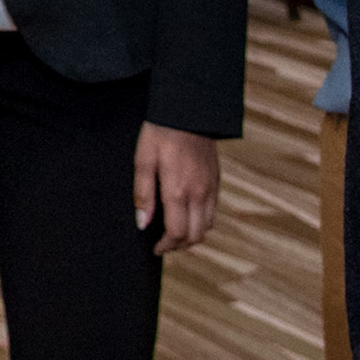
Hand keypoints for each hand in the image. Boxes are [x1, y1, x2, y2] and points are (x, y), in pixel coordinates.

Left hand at [135, 123, 221, 254]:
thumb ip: (143, 194)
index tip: (155, 248)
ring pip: (208, 226)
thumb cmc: (160, 134)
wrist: (188, 111)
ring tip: (174, 230)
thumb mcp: (143, 160)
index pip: (177, 233)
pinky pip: (213, 211)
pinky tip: (188, 214)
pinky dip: (202, 220)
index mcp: (178, 191)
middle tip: (164, 243)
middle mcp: (198, 194)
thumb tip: (143, 223)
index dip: (166, 246)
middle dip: (179, 245)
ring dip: (192, 234)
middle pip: (196, 236)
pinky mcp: (216, 181)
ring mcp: (210, 188)